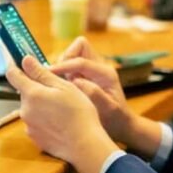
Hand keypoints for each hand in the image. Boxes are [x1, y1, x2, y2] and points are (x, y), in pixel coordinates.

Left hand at [6, 56, 118, 172]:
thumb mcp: (63, 86)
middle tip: (57, 90)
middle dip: (36, 88)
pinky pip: (36, 122)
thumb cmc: (78, 112)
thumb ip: (41, 73)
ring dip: (41, 104)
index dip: (14, 65)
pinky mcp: (34, 137)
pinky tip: (59, 122)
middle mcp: (24, 110)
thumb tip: (25, 60)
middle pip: (25, 92)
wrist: (84, 145)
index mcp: (31, 94)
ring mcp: (28, 125)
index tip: (19, 60)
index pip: (12, 74)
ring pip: (31, 107)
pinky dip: (44, 119)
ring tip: (61, 109)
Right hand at [51, 37, 161, 160]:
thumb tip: (76, 81)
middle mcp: (100, 67)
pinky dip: (64, 72)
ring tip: (59, 84)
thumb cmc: (115, 119)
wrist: (121, 125)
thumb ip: (94, 94)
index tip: (50, 73)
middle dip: (65, 59)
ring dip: (63, 66)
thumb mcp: (107, 109)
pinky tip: (61, 87)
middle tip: (58, 78)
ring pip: (73, 54)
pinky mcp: (86, 75)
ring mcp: (93, 70)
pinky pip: (71, 65)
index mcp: (106, 73)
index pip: (81, 61)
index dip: (64, 65)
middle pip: (78, 47)